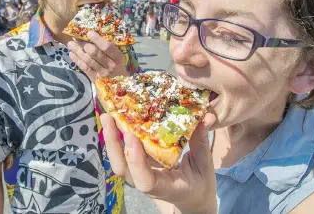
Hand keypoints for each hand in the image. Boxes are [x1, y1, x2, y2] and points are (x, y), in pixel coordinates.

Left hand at [67, 31, 128, 81]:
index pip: (107, 47)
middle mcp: (110, 65)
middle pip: (95, 53)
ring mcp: (102, 73)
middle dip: (83, 44)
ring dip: (78, 51)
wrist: (122, 88)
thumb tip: (99, 34)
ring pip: (88, 60)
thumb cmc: (120, 69)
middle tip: (75, 37)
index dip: (97, 40)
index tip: (89, 33)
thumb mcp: (120, 59)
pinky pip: (85, 68)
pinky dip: (77, 61)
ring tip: (70, 44)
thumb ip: (112, 49)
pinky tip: (72, 54)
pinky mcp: (96, 80)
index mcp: (118, 58)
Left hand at [101, 113, 217, 213]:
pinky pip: (124, 153)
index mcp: (166, 187)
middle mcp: (148, 182)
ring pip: (120, 161)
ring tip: (108, 116)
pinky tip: (116, 119)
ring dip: (112, 139)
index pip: (145, 181)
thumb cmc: (199, 184)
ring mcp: (141, 174)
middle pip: (123, 169)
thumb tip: (206, 116)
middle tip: (110, 118)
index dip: (136, 160)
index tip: (133, 136)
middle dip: (114, 144)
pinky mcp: (139, 165)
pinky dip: (118, 137)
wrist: (192, 198)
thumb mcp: (205, 165)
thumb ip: (202, 141)